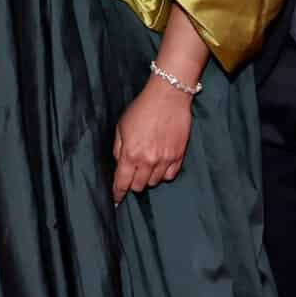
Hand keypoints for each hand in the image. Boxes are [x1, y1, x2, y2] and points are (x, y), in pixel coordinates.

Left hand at [111, 81, 194, 203]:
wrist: (168, 96)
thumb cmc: (142, 108)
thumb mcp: (121, 126)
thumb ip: (118, 148)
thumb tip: (119, 164)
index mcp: (130, 154)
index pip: (122, 182)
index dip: (118, 193)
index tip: (116, 199)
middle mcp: (148, 161)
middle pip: (139, 186)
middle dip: (132, 184)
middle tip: (132, 175)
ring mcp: (165, 160)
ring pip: (154, 182)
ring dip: (148, 178)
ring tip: (146, 165)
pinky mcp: (179, 156)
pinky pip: (170, 175)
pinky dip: (163, 174)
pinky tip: (160, 165)